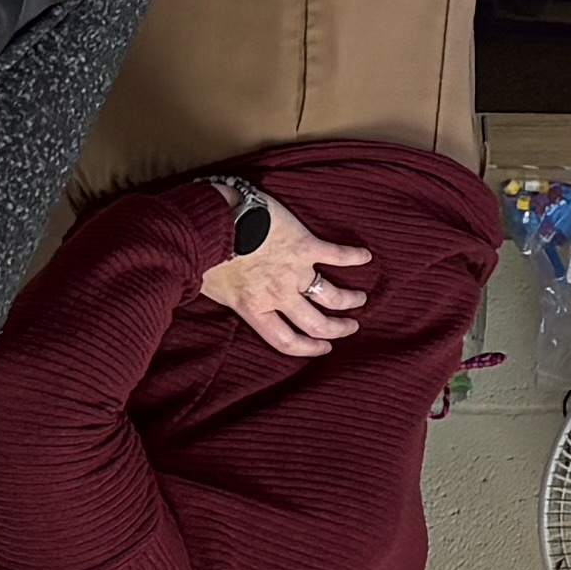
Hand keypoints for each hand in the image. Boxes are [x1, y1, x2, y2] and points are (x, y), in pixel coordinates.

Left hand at [200, 217, 375, 356]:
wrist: (214, 221)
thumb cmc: (204, 252)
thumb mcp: (209, 287)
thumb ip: (228, 298)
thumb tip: (227, 302)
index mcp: (255, 308)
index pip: (286, 341)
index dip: (308, 348)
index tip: (323, 348)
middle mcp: (279, 295)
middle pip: (317, 323)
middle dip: (337, 329)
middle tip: (350, 327)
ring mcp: (295, 271)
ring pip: (332, 296)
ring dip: (349, 299)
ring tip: (360, 299)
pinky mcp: (305, 245)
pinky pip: (336, 255)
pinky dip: (354, 257)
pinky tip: (366, 256)